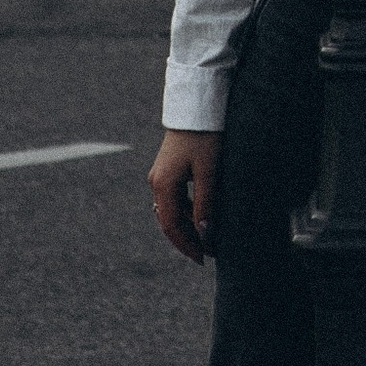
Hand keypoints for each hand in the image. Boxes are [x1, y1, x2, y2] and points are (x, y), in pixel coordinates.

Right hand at [150, 128, 220, 263]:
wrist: (197, 106)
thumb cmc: (205, 137)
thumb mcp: (208, 172)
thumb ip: (205, 204)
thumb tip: (204, 234)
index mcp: (163, 185)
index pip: (171, 226)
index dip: (187, 245)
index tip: (203, 259)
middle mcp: (156, 182)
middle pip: (168, 221)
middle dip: (186, 240)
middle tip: (205, 255)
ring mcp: (160, 175)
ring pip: (171, 211)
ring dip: (186, 227)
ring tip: (205, 239)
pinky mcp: (168, 169)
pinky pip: (174, 199)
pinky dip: (186, 212)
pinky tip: (200, 217)